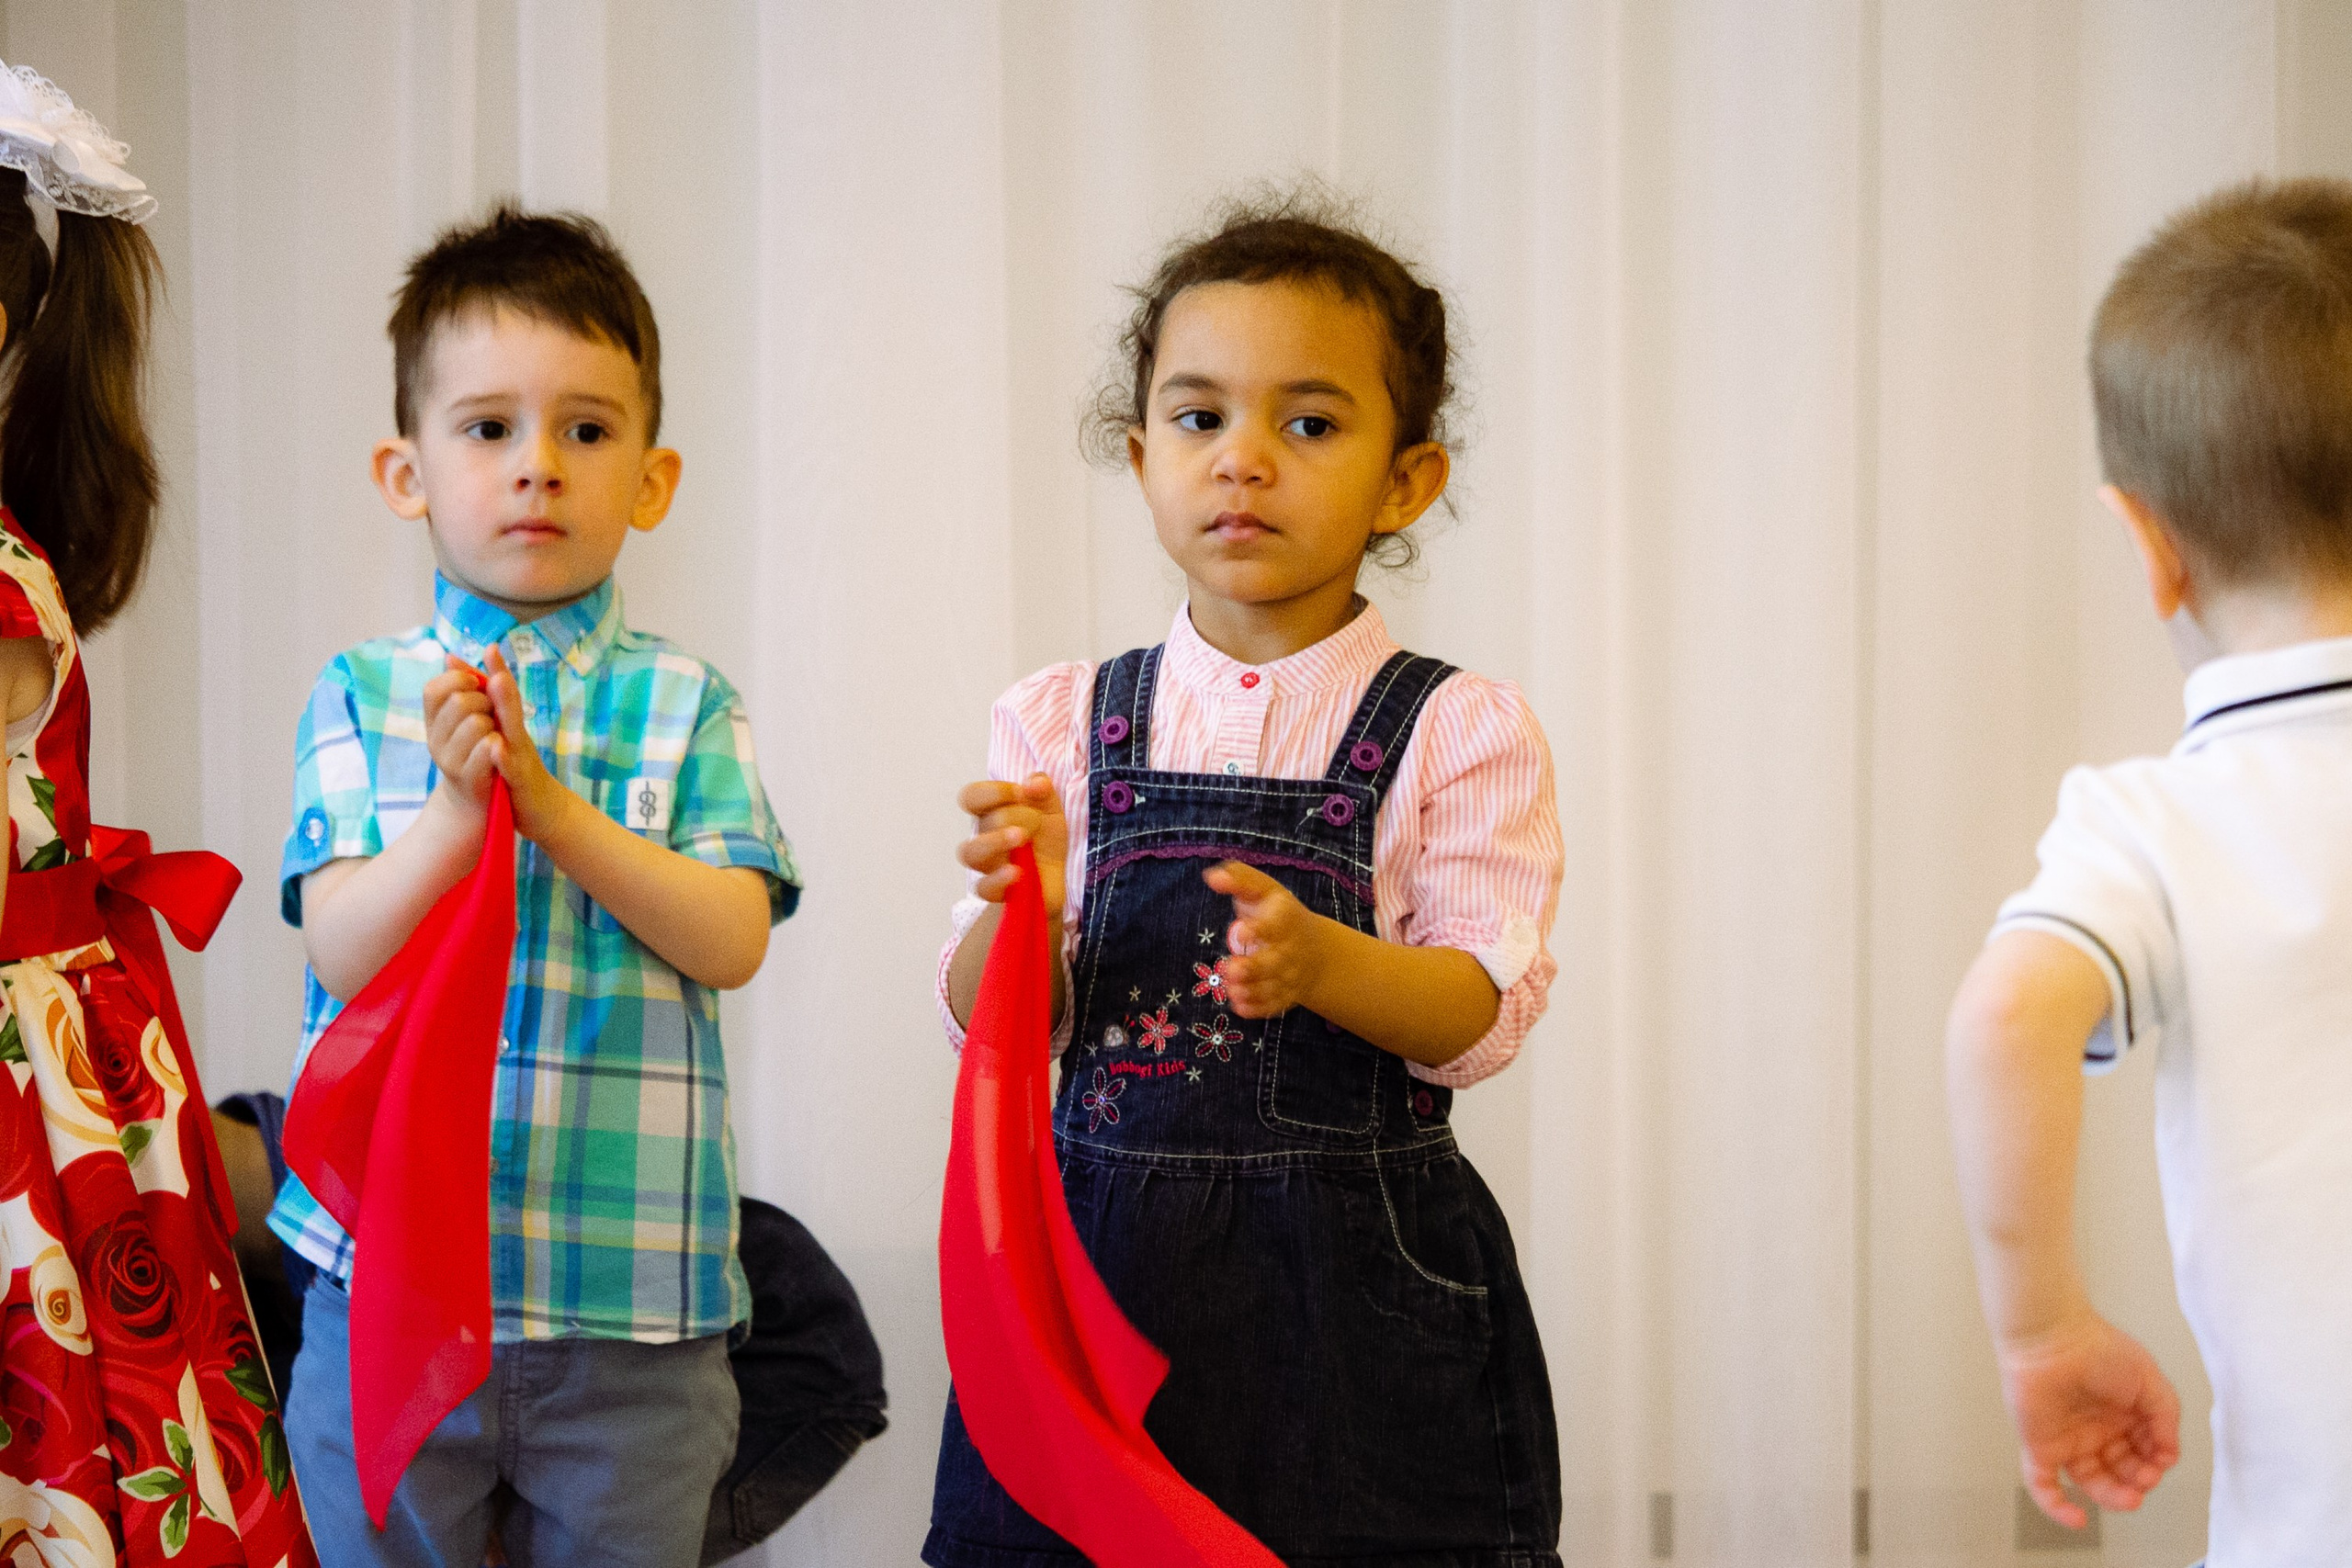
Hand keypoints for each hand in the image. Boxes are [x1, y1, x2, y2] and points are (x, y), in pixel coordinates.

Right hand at [423, 656, 499, 817]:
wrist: (482, 800)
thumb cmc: (481, 749)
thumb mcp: (476, 713)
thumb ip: (468, 684)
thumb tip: (451, 654)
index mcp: (434, 721)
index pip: (433, 689)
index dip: (459, 680)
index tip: (477, 687)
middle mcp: (435, 740)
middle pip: (460, 702)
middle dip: (486, 703)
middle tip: (492, 718)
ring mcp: (449, 761)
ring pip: (477, 724)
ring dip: (495, 726)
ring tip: (495, 738)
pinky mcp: (469, 779)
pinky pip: (486, 748)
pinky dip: (498, 744)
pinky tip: (499, 749)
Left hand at [481, 645, 578, 842]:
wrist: (544, 812)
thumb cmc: (516, 771)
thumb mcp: (503, 739)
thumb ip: (491, 711)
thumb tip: (466, 678)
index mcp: (509, 726)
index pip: (502, 692)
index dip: (496, 668)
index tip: (489, 644)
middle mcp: (518, 736)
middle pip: (510, 702)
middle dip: (501, 678)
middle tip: (492, 652)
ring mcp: (522, 758)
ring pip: (513, 729)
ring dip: (505, 707)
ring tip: (497, 684)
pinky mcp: (521, 782)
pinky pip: (511, 767)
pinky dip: (504, 756)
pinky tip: (496, 747)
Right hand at [956, 774, 1065, 912]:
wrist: (1053, 878)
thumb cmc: (1043, 839)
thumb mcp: (1050, 809)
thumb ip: (1042, 790)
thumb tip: (1035, 782)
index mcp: (992, 812)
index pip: (972, 796)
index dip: (994, 791)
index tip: (1021, 793)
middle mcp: (984, 836)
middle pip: (986, 820)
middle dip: (1017, 816)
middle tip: (1037, 824)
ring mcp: (987, 865)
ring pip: (970, 852)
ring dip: (997, 841)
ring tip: (1021, 839)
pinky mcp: (996, 891)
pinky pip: (984, 887)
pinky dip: (999, 879)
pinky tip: (1017, 872)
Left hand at [1205, 861, 1333, 1017]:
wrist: (1315, 948)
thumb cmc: (1276, 912)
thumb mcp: (1261, 889)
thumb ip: (1238, 879)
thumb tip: (1213, 877)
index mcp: (1285, 918)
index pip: (1276, 924)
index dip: (1260, 930)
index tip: (1241, 932)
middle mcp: (1292, 948)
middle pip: (1275, 962)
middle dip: (1254, 968)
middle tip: (1232, 970)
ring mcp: (1291, 974)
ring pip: (1274, 986)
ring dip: (1253, 990)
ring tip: (1231, 989)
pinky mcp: (1287, 994)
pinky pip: (1275, 1004)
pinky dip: (1258, 1008)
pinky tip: (1240, 1006)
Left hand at [1997, 1309, 2180, 1528]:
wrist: (2052, 1336)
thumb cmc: (2096, 1347)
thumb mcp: (2151, 1382)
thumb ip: (2166, 1420)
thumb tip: (2169, 1455)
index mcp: (2122, 1412)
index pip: (2144, 1450)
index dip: (2155, 1461)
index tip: (2162, 1460)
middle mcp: (2096, 1427)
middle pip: (2121, 1469)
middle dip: (2137, 1482)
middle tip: (2145, 1482)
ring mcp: (2068, 1437)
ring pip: (2091, 1480)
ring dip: (2112, 1497)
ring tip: (2130, 1499)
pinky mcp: (2040, 1444)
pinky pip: (2043, 1483)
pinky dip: (2056, 1506)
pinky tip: (2076, 1519)